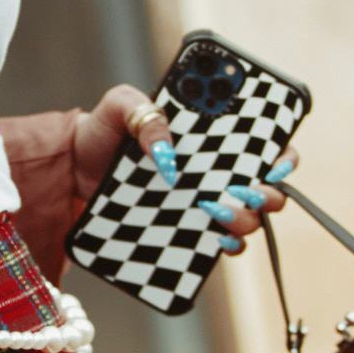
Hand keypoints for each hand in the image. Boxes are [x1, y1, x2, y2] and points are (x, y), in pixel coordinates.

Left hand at [1, 86, 291, 282]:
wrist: (71, 171)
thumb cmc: (102, 131)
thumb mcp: (119, 107)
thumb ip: (143, 112)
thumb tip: (166, 152)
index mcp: (212, 137)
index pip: (265, 145)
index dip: (281, 157)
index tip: (275, 165)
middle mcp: (214, 173)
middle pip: (264, 188)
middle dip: (267, 194)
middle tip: (248, 193)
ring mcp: (200, 204)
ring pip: (246, 218)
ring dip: (246, 220)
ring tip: (218, 213)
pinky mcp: (182, 232)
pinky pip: (215, 243)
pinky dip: (225, 245)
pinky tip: (217, 241)